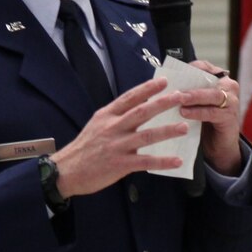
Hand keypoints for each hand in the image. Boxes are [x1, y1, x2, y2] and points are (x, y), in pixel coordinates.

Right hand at [51, 77, 218, 198]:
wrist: (67, 170)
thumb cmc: (84, 148)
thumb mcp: (97, 124)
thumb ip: (116, 117)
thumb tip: (138, 107)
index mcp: (107, 115)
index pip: (130, 98)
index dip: (148, 89)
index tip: (164, 81)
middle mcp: (113, 128)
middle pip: (142, 112)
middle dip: (162, 103)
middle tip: (180, 97)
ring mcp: (117, 146)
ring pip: (147, 136)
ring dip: (167, 131)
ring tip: (184, 127)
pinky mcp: (120, 164)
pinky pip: (146, 162)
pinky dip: (162, 161)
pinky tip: (176, 161)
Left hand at [181, 59, 243, 174]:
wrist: (218, 146)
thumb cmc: (204, 121)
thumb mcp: (195, 103)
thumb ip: (187, 91)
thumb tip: (163, 82)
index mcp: (219, 79)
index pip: (204, 67)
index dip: (189, 69)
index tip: (173, 73)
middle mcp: (228, 87)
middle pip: (209, 81)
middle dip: (190, 84)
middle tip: (174, 88)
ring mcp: (232, 102)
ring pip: (213, 95)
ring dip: (195, 97)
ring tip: (179, 100)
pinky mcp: (230, 117)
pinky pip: (213, 113)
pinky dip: (198, 112)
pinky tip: (185, 113)